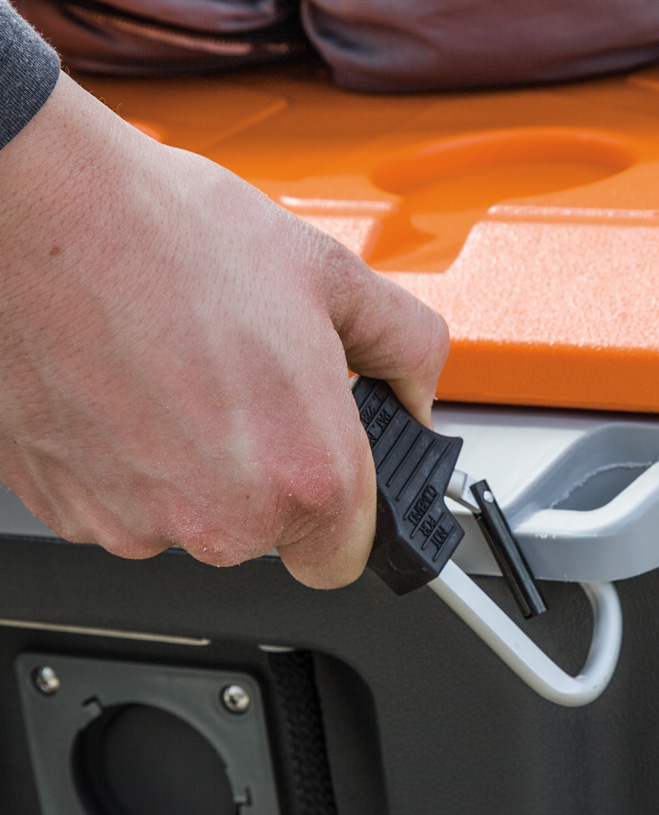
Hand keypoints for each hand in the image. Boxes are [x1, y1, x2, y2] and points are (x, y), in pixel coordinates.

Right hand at [0, 72, 448, 586]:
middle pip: (269, 534)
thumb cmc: (167, 236)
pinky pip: (128, 505)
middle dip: (271, 476)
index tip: (334, 481)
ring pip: (195, 520)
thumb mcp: (330, 275)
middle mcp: (222, 518)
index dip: (347, 515)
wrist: (37, 209)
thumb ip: (405, 347)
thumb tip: (417, 391)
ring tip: (185, 376)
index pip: (349, 557)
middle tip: (251, 392)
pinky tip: (134, 391)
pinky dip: (135, 463)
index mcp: (305, 476)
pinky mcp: (70, 507)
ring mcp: (138, 519)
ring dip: (198, 467)